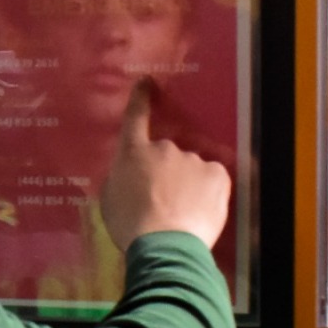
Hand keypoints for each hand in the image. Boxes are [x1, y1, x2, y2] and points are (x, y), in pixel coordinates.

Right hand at [99, 78, 230, 251]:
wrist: (164, 244)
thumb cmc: (129, 226)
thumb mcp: (110, 199)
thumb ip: (121, 179)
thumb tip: (130, 175)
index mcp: (133, 152)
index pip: (135, 117)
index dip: (141, 98)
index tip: (147, 82)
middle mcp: (164, 147)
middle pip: (167, 155)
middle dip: (166, 172)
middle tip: (162, 202)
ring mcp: (193, 159)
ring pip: (191, 169)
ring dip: (187, 185)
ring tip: (182, 214)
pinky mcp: (217, 174)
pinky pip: (211, 180)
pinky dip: (207, 193)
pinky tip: (199, 212)